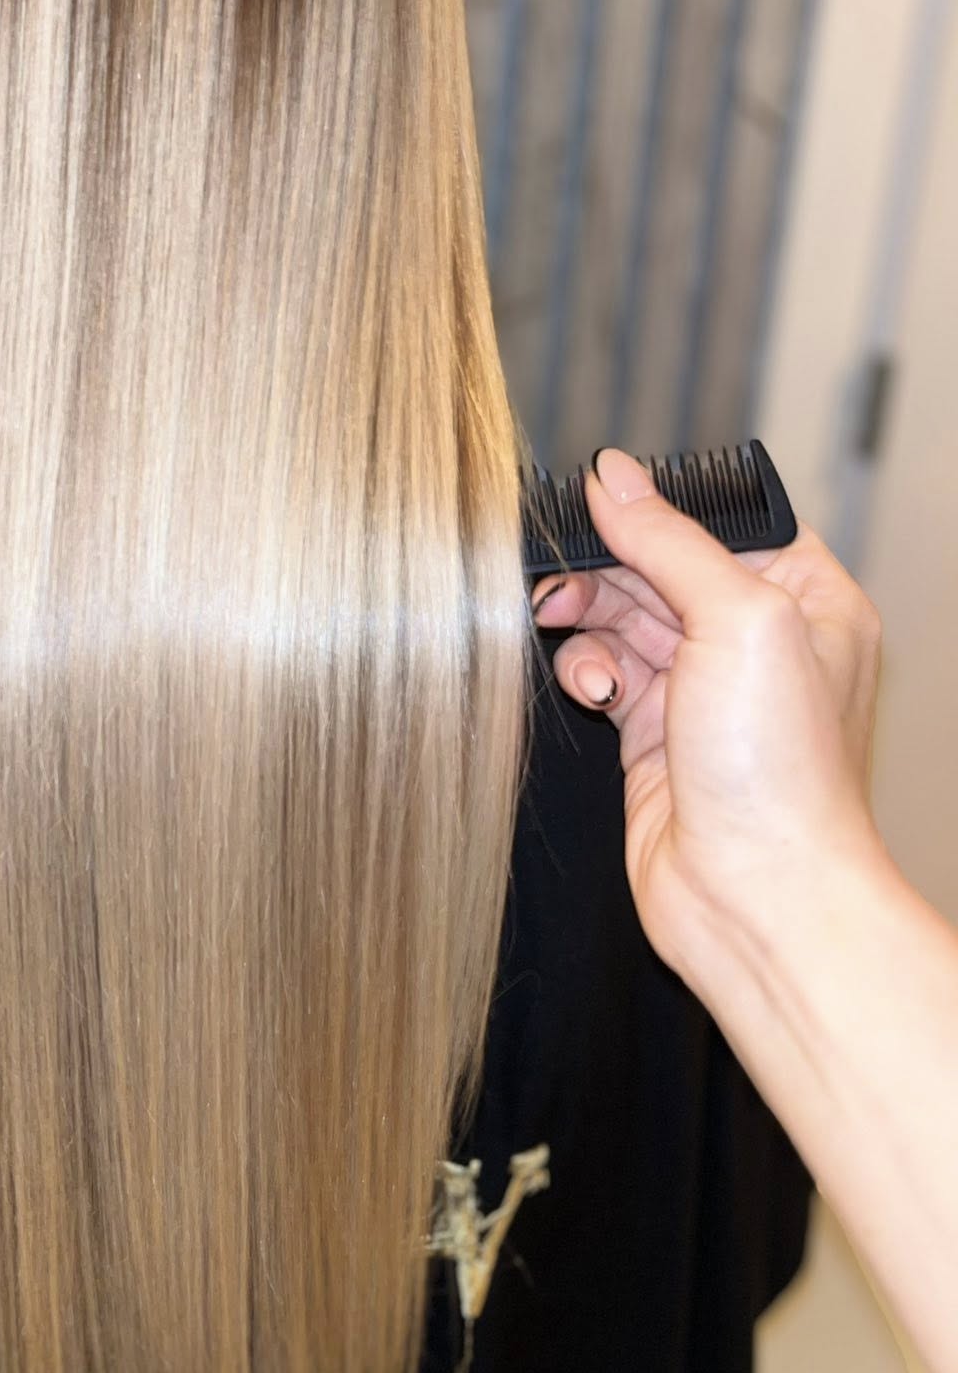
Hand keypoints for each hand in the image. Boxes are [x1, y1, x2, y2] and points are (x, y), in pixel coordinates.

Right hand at [531, 446, 886, 976]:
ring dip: (588, 619)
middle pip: (659, 567)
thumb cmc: (783, 773)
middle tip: (564, 578)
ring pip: (621, 618)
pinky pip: (603, 673)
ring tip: (566, 627)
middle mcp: (757, 642)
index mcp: (807, 600)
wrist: (756, 894)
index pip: (721, 523)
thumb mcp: (739, 619)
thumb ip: (670, 541)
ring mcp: (703, 690)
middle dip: (607, 569)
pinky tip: (593, 691)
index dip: (657, 511)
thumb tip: (615, 478)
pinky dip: (586, 671)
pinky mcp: (652, 735)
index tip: (598, 503)